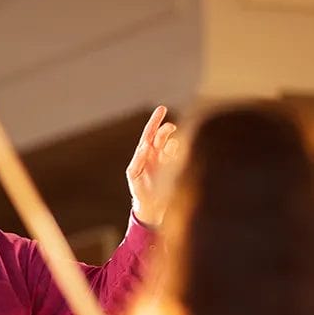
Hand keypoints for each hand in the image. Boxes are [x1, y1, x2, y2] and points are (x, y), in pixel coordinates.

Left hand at [126, 105, 179, 226]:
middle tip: (171, 128)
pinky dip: (178, 153)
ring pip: (172, 144)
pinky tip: (176, 156)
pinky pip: (179, 156)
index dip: (155, 120)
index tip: (162, 108)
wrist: (150, 206)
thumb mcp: (134, 174)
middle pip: (162, 136)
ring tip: (171, 148)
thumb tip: (145, 146)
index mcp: (145, 152)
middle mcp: (157, 153)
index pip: (150, 133)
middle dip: (166, 130)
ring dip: (172, 143)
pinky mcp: (176, 168)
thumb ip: (138, 160)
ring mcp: (168, 160)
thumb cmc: (139, 189)